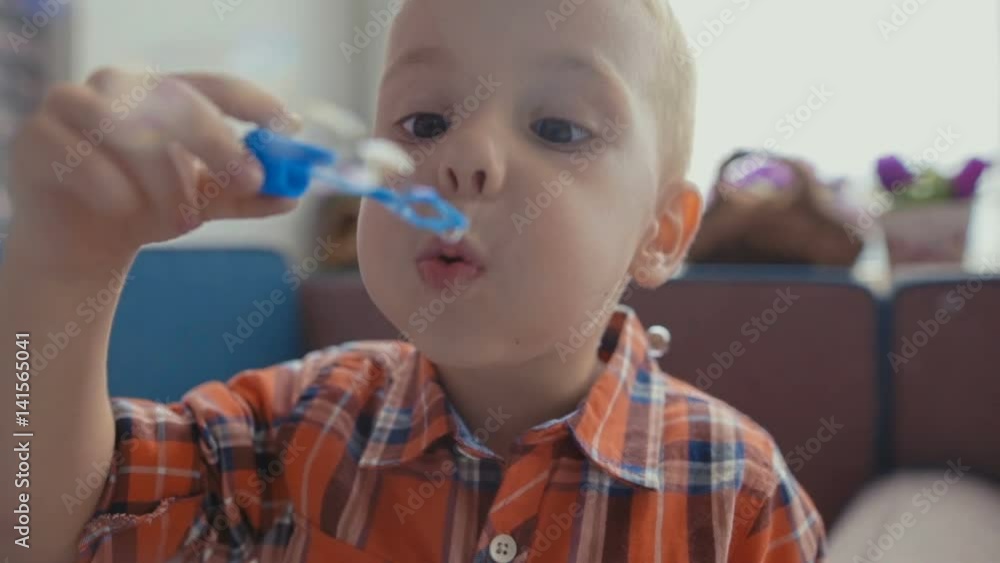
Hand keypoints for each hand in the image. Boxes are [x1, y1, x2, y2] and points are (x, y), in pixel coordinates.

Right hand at [7, 68, 302, 272]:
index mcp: (162, 92)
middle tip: (250, 179)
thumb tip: (293, 196)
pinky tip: (122, 211)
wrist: (80, 241)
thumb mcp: (203, 202)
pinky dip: (114, 192)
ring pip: (133, 134)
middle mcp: (117, 87)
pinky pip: (84, 161)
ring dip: (166, 182)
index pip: (215, 85)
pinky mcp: (35, 137)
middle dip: (220, 143)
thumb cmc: (145, 206)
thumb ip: (245, 197)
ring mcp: (72, 105)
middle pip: (177, 100)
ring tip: (178, 219)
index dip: (255, 103)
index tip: (289, 127)